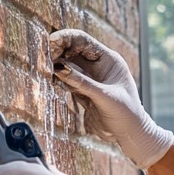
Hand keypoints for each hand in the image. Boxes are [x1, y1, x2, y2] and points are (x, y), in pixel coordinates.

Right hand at [48, 29, 172, 168]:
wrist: (130, 136)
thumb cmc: (126, 114)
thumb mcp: (104, 96)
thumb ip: (82, 83)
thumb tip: (59, 68)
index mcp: (109, 60)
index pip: (83, 41)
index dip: (66, 38)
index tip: (50, 42)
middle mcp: (98, 66)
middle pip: (72, 51)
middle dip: (57, 51)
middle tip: (43, 57)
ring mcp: (90, 79)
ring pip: (68, 66)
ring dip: (55, 66)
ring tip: (43, 67)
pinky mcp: (83, 92)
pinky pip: (67, 81)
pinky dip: (58, 80)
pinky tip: (51, 79)